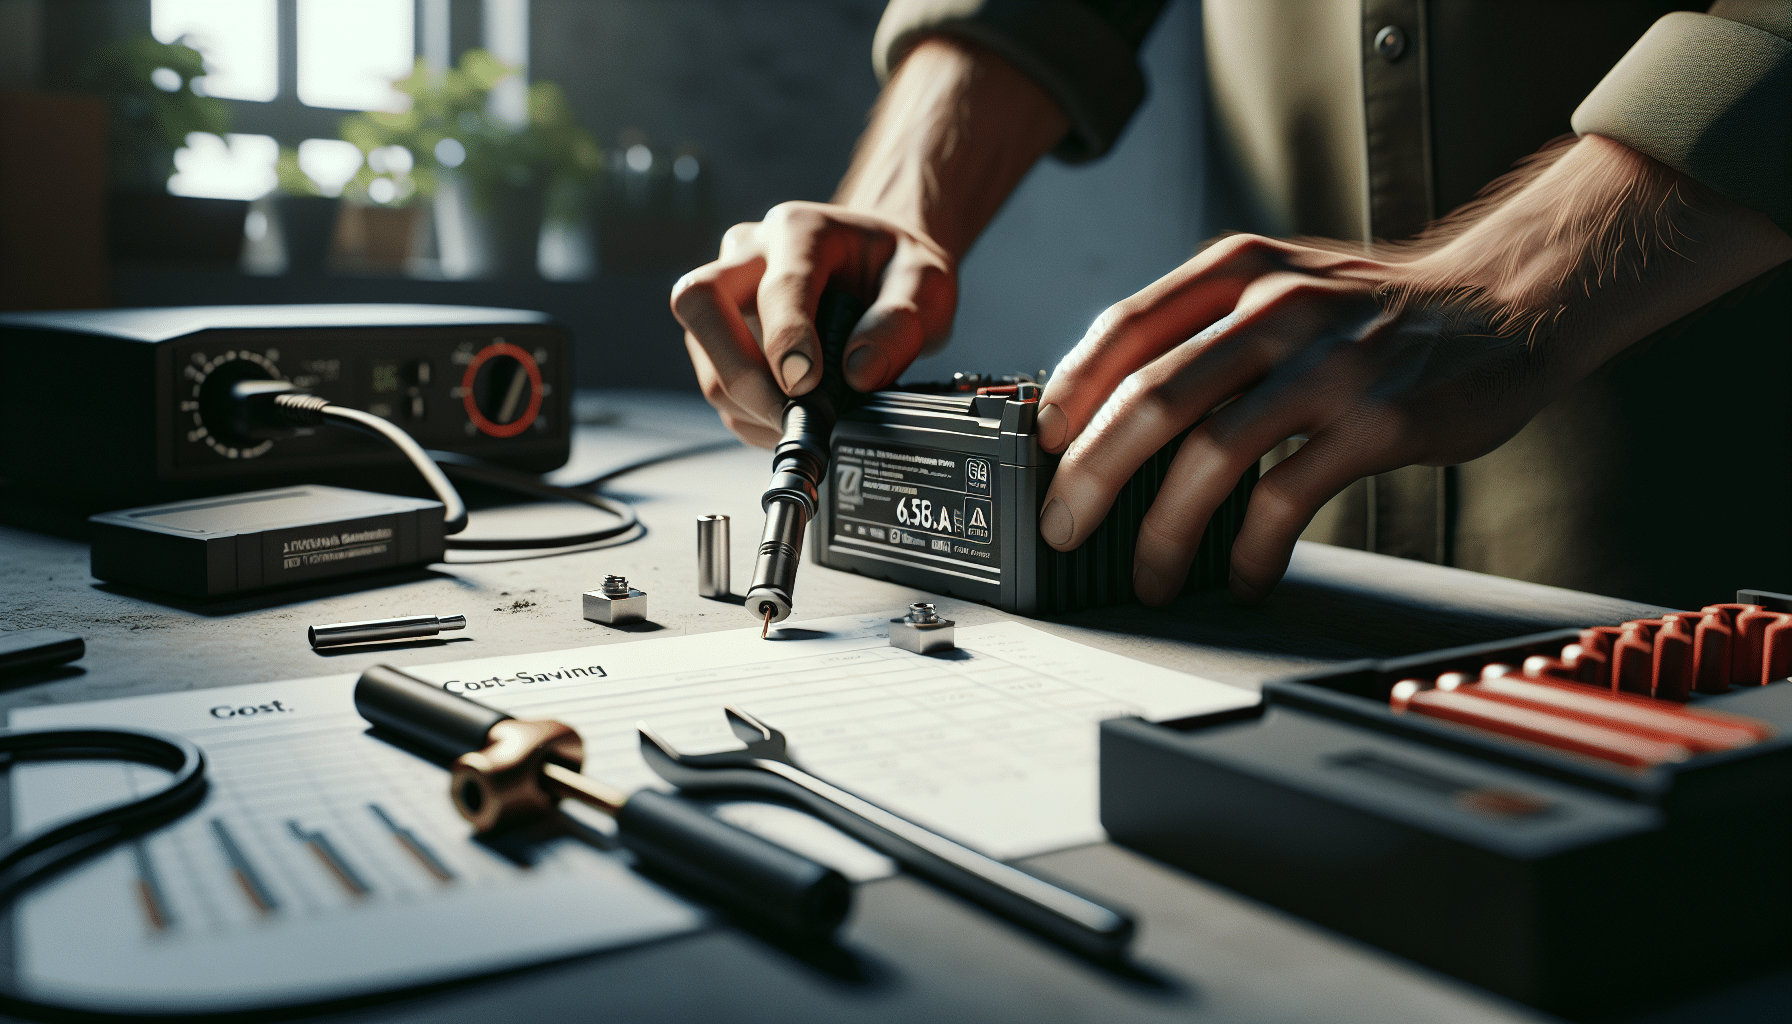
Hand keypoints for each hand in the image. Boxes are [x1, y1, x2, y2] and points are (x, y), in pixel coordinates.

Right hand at [670, 36, 1067, 446]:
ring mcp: (726, 291)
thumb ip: (900, 323)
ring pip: (702, 352)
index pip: (777, 286)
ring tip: (803, 420)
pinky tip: (791, 416)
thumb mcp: (926, 283)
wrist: (879, 266)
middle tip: (785, 415)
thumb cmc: (896, 270)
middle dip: (737, 372)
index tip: (805, 385)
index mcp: (800, 230)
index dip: (786, 340)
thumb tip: (859, 373)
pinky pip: (716, 382)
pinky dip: (748, 414)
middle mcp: (749, 252)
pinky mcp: (719, 332)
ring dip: (745, 402)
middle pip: (700, 303)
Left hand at [1036, 135, 1791, 605]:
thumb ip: (1204, 329)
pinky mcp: (1378, 420)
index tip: (1042, 449)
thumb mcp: (1284, 284)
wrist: (1509, 302)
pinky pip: (1287, 498)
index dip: (1071, 393)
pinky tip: (1239, 576)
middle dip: (1090, 476)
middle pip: (1151, 397)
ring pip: (1210, 454)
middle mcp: (1276, 308)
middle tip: (1062, 527)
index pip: (1125, 327)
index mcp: (1240, 271)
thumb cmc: (1377, 311)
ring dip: (1162, 529)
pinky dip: (1249, 549)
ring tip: (1145, 574)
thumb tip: (1108, 411)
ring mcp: (1329, 363)